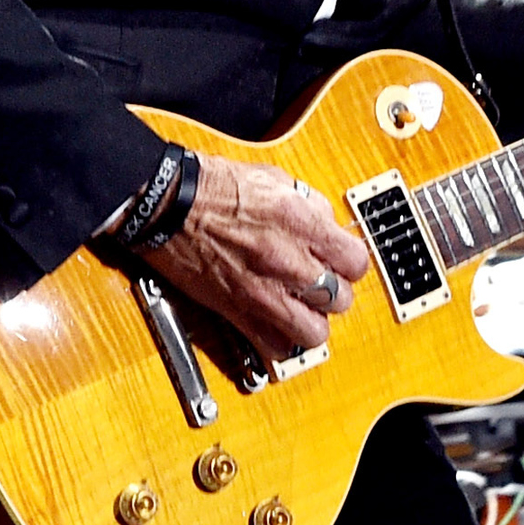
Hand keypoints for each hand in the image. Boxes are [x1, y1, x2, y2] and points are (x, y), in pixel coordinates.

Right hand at [137, 153, 371, 362]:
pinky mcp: (234, 310)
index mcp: (300, 222)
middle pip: (340, 299)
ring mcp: (261, 289)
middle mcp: (286, 259)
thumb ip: (309, 204)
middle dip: (334, 294)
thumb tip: (329, 225)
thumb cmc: (215, 186)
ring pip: (314, 332)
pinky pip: (273, 346)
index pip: (356, 262)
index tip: (342, 264)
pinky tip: (276, 326)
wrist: (168, 203)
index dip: (352, 265)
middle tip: (320, 287)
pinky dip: (279, 342)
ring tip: (301, 310)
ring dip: (312, 323)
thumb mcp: (275, 178)